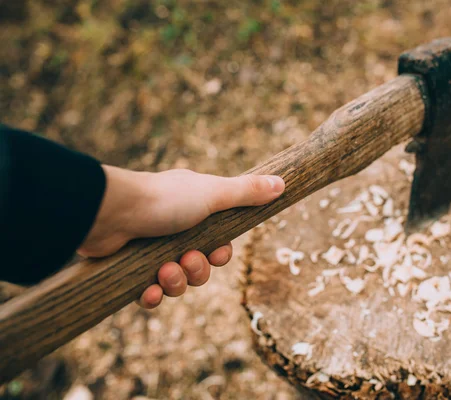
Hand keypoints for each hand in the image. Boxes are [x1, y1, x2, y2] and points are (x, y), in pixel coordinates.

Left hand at [78, 166, 284, 308]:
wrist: (108, 214)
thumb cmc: (163, 200)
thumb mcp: (213, 194)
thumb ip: (247, 192)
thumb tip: (282, 183)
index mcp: (194, 210)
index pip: (219, 241)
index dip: (220, 254)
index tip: (216, 251)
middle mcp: (174, 229)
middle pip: (201, 265)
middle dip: (197, 270)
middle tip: (185, 259)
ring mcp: (151, 249)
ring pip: (178, 282)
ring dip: (175, 282)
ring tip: (163, 271)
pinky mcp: (130, 268)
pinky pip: (150, 293)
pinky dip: (151, 295)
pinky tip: (147, 291)